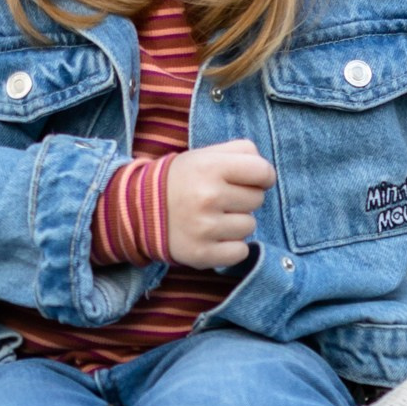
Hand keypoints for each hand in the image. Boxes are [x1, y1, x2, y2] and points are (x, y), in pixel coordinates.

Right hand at [164, 138, 276, 269]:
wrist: (140, 210)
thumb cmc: (182, 180)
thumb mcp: (205, 154)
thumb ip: (240, 151)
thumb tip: (267, 172)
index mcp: (210, 167)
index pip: (263, 171)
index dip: (262, 176)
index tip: (252, 179)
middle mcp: (208, 197)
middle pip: (257, 199)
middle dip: (243, 198)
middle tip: (220, 198)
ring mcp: (205, 228)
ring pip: (249, 226)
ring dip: (236, 223)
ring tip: (213, 217)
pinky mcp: (202, 254)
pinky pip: (240, 252)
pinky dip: (231, 247)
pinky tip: (214, 237)